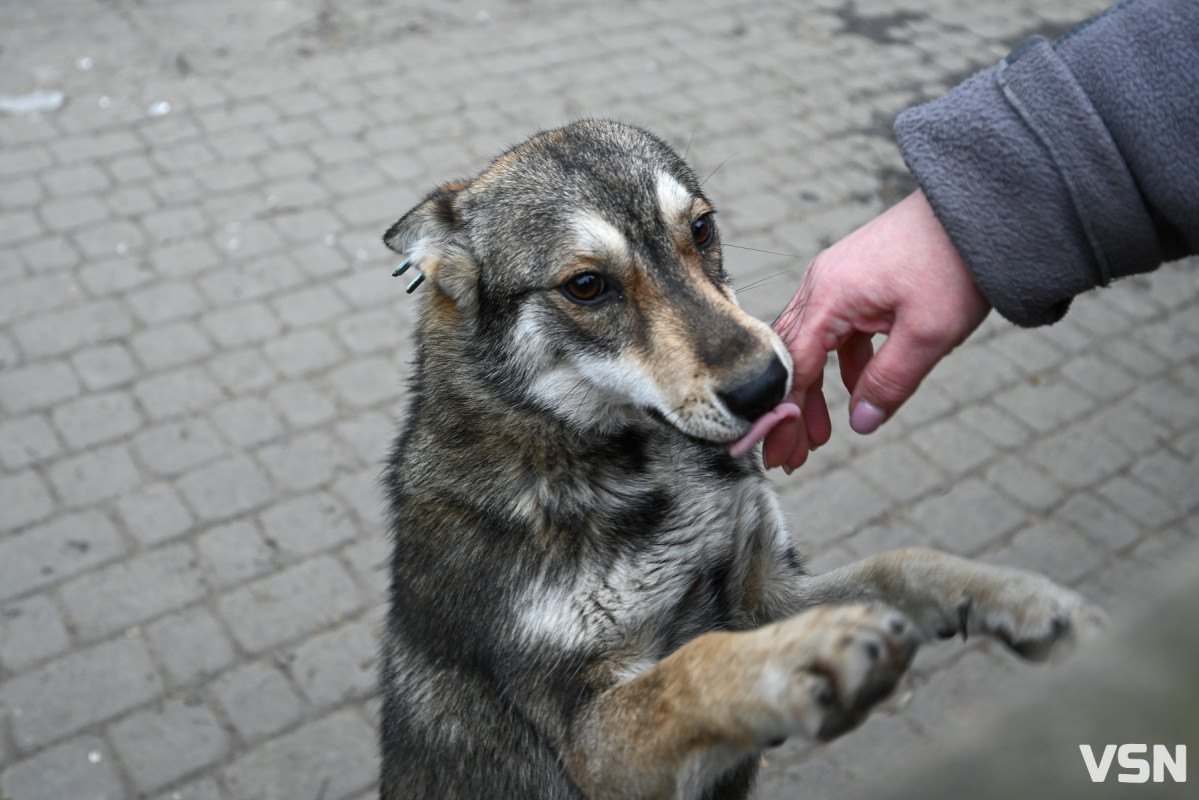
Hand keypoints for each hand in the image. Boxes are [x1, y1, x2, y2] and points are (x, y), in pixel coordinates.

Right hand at [766, 190, 990, 470]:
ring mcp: (837, 278)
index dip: (784, 415)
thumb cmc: (955, 264)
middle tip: (790, 456)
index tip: (780, 454)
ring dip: (814, 390)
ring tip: (822, 435)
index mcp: (830, 297)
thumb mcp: (929, 335)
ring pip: (811, 344)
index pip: (793, 368)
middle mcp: (822, 285)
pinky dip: (841, 363)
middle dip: (789, 409)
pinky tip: (858, 387)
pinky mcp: (856, 278)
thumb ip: (889, 382)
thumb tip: (860, 424)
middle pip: (791, 357)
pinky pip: (835, 329)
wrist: (981, 209)